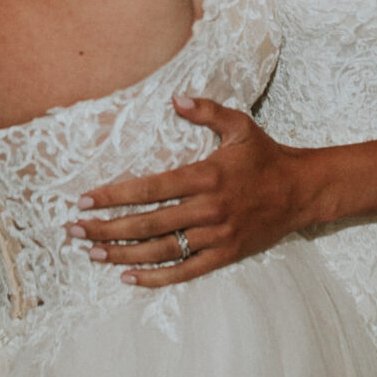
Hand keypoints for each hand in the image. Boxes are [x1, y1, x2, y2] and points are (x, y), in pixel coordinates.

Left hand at [68, 96, 313, 288]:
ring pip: (161, 250)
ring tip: (92, 253)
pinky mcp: (225, 255)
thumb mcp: (240, 126)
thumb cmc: (266, 156)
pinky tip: (128, 277)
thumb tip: (174, 98)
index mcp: (206, 176)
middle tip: (75, 230)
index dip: (115, 195)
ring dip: (122, 254)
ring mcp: (216, 236)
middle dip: (107, 227)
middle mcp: (209, 209)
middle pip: (148, 223)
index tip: (85, 198)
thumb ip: (206, 110)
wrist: (302, 191)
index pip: (151, 188)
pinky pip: (184, 272)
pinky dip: (155, 277)